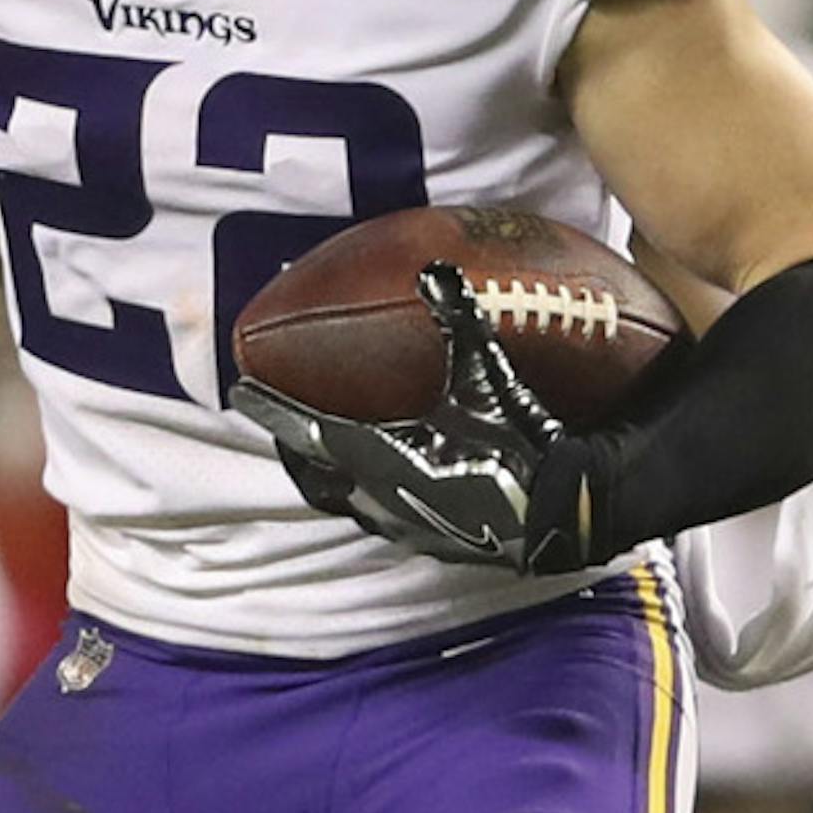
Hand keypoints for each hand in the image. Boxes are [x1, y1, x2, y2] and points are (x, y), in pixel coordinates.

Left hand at [231, 261, 608, 574]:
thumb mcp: (491, 381)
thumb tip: (437, 270)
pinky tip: (390, 478)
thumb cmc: (526, 448)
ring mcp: (409, 525)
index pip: (310, 428)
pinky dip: (371, 492)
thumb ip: (462, 324)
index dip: (274, 408)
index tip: (241, 391)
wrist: (571, 517)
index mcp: (384, 456)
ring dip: (329, 473)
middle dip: (293, 445)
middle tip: (277, 419)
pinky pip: (384, 516)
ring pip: (347, 499)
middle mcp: (384, 496)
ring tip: (321, 451)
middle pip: (317, 472)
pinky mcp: (437, 542)